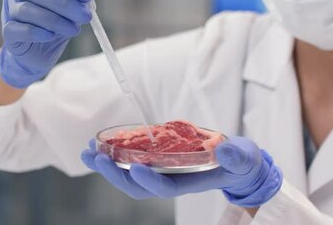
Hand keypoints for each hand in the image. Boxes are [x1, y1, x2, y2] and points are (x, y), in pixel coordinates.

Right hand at [0, 0, 93, 87]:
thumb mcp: (69, 10)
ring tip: (74, 30)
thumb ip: (77, 0)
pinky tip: (51, 36)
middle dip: (65, 3)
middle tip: (86, 16)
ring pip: (27, 10)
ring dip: (54, 20)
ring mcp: (9, 9)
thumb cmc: (54, 24)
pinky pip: (17, 29)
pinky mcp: (7, 31)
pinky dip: (35, 32)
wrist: (37, 53)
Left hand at [81, 136, 282, 207]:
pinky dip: (116, 156)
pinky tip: (101, 146)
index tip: (136, 167)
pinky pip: (133, 163)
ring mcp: (164, 172)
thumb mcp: (244, 157)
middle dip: (116, 174)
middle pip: (139, 186)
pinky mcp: (160, 161)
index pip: (165, 187)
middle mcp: (173, 180)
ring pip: (130, 176)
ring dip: (108, 165)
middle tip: (95, 158)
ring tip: (88, 152)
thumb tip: (226, 150)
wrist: (239, 165)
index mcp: (191, 182)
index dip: (150, 181)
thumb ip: (237, 156)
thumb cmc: (242, 162)